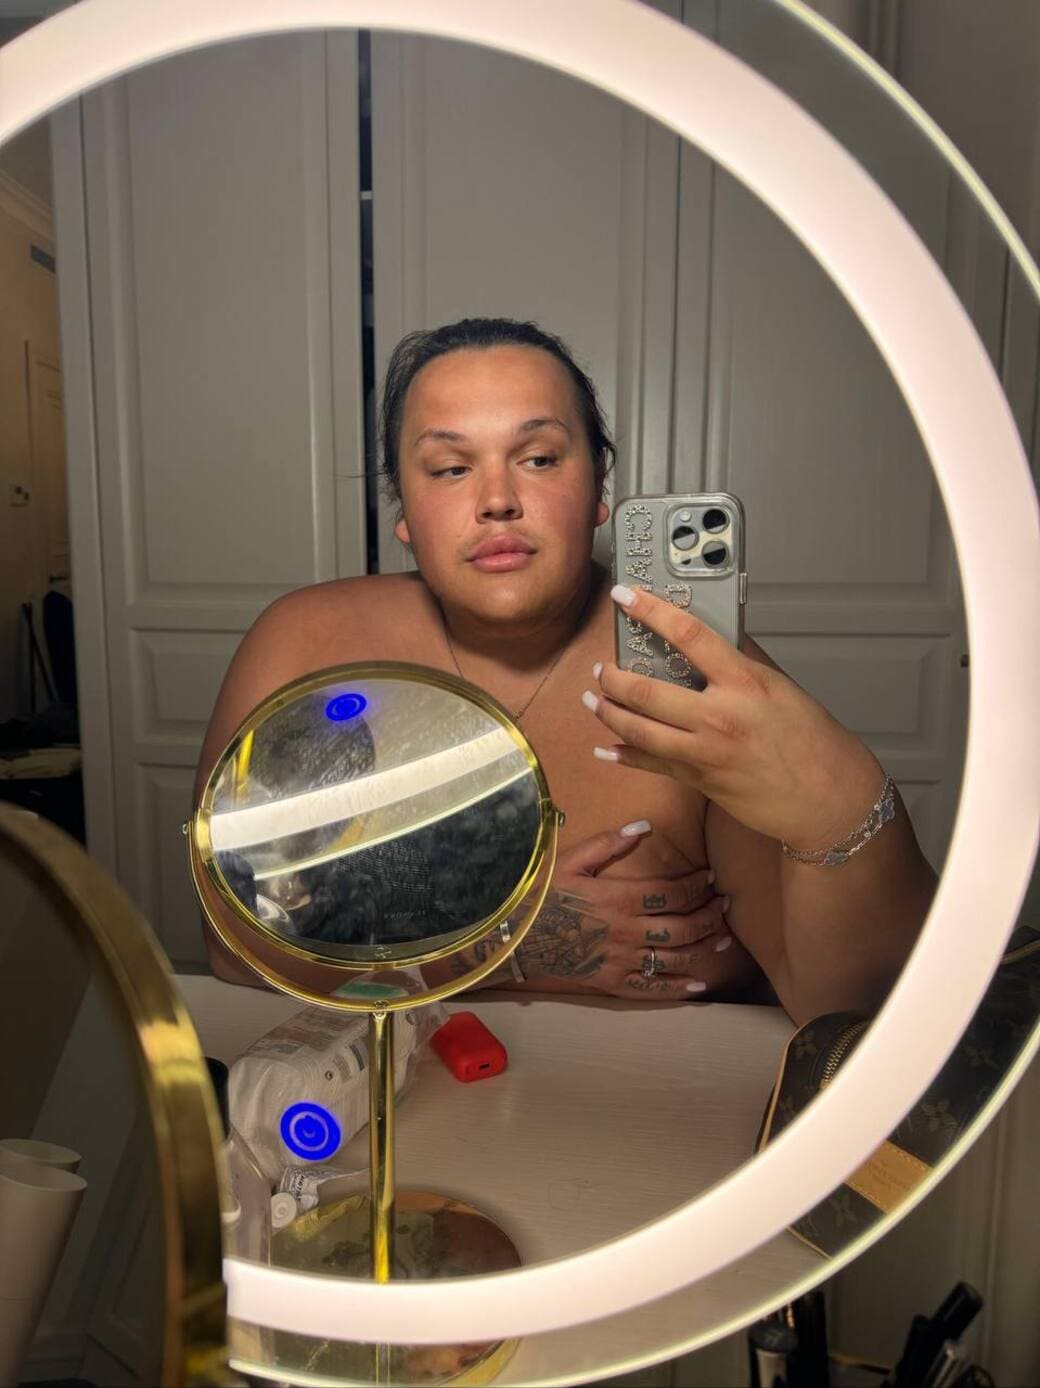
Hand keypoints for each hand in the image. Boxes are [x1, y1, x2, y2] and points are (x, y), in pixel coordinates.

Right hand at [515, 821, 730, 999]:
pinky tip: (698, 986)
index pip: (672, 894)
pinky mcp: (612, 983)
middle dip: (710, 915)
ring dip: (705, 948)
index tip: (709, 879)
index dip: (697, 886)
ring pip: (675, 958)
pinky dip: (678, 989)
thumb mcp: (570, 862)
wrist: (515, 938)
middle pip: (683, 927)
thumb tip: (643, 826)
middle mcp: (626, 933)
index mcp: (618, 899)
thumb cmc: (542, 896)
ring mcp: (621, 961)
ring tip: (724, 939)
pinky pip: (652, 990)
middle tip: (726, 905)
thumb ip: (607, 843)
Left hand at [586, 586, 882, 851]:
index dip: (650, 611)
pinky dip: (624, 755)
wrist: (828, 798)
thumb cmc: (813, 743)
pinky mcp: (699, 780)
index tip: (625, 597)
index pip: (688, 634)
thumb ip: (742, 663)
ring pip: (638, 729)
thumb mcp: (780, 687)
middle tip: (601, 669)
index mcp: (744, 682)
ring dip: (608, 713)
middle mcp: (719, 716)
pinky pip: (650, 764)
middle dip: (612, 677)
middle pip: (646, 690)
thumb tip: (712, 639)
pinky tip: (606, 748)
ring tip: (594, 700)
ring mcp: (705, 751)